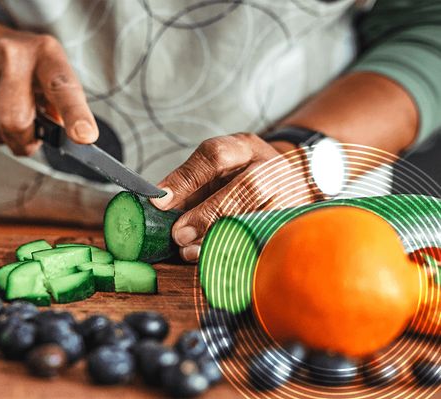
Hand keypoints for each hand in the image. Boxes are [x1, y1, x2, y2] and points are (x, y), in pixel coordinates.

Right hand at [0, 29, 97, 155]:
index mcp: (45, 54)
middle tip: (28, 140)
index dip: (74, 115)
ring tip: (4, 113)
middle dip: (23, 143)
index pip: (62, 88)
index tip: (84, 137)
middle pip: (15, 122)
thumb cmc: (24, 68)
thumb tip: (69, 136)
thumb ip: (62, 105)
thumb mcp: (50, 73)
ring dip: (2, 135)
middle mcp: (11, 55)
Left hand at [150, 133, 316, 261]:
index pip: (216, 156)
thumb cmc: (240, 179)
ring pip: (261, 217)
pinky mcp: (292, 226)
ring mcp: (291, 197)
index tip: (160, 201)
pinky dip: (236, 255)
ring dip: (222, 238)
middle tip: (179, 234)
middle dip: (209, 213)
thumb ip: (189, 186)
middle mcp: (274, 169)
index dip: (185, 179)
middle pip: (248, 186)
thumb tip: (160, 207)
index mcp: (247, 148)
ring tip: (191, 252)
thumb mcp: (215, 172)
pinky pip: (265, 243)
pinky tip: (215, 261)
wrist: (288, 186)